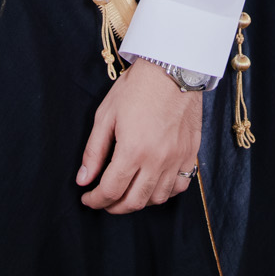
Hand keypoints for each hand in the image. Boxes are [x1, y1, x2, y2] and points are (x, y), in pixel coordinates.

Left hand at [76, 59, 203, 212]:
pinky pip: (180, 186)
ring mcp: (177, 158)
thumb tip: (83, 180)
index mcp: (133, 150)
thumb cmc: (137, 87)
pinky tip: (153, 184)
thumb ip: (94, 151)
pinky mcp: (190, 153)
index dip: (95, 200)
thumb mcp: (106, 115)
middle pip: (134, 202)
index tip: (87, 198)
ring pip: (158, 198)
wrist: (172, 68)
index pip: (111, 190)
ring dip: (139, 202)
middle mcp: (157, 160)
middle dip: (114, 207)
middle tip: (103, 200)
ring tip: (127, 193)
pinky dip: (165, 192)